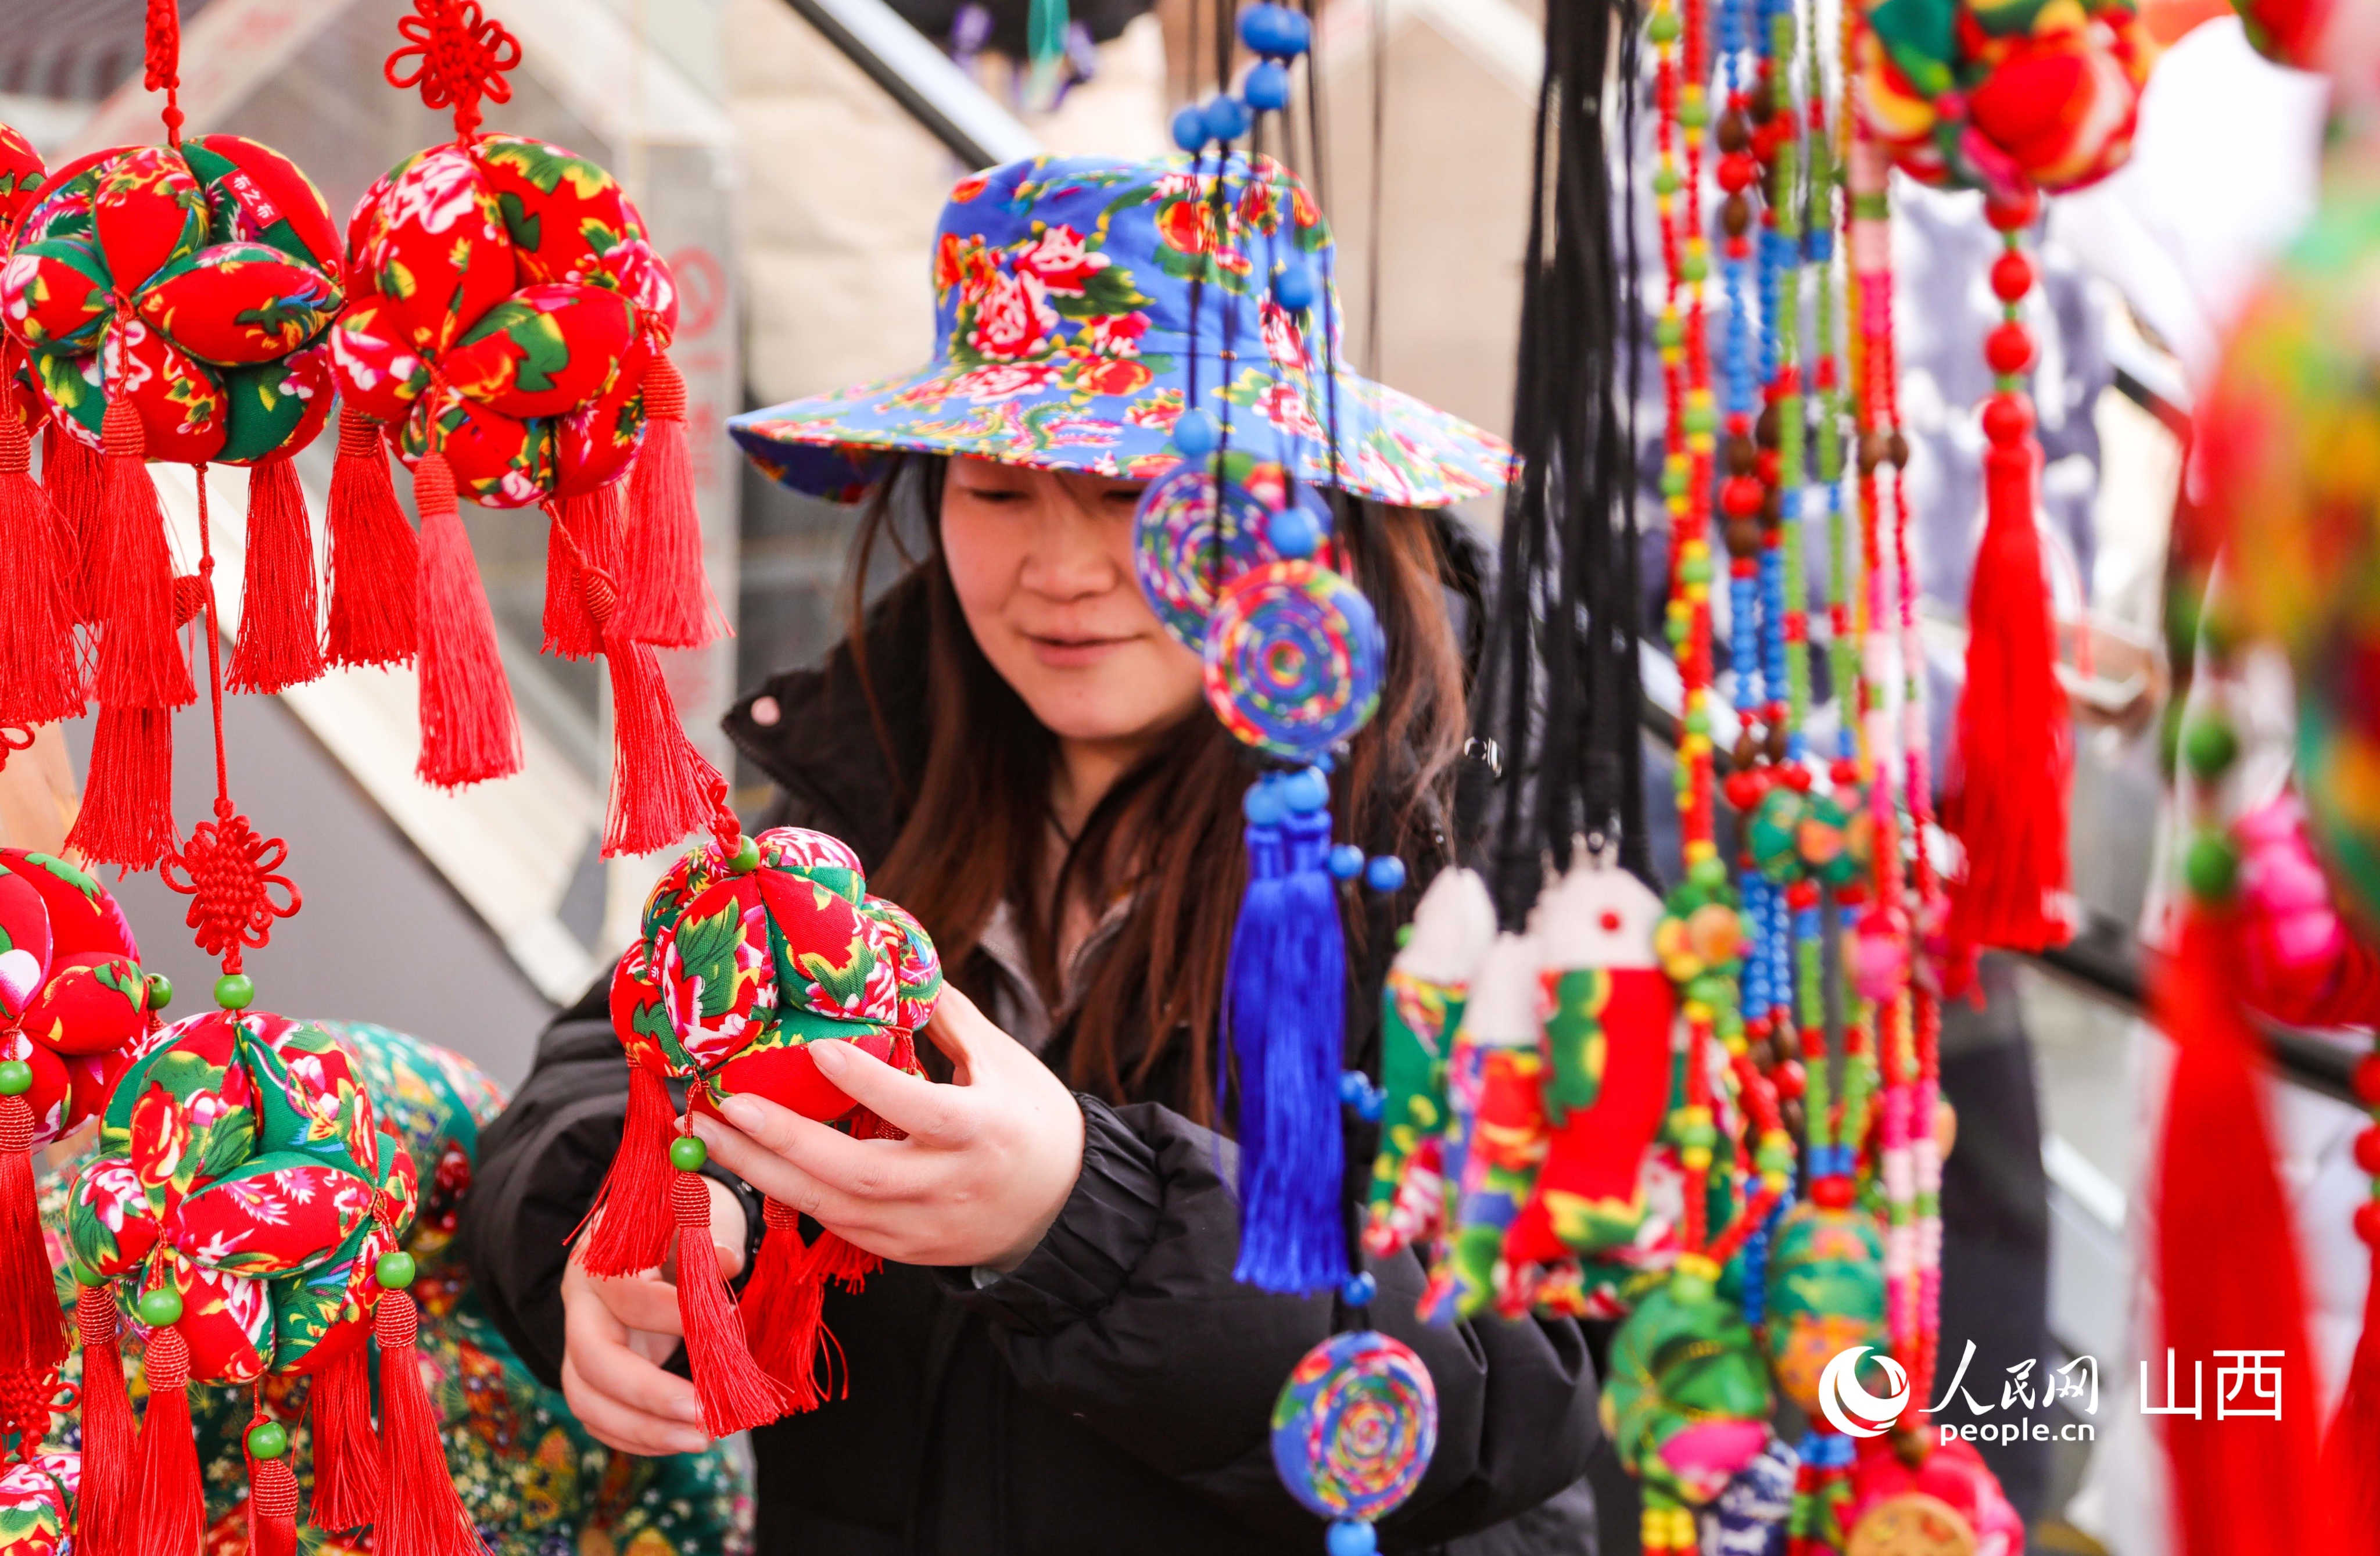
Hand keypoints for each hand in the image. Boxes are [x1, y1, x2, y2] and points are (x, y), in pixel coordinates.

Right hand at [559, 1181, 747, 1455]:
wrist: (647, 1248)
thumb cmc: (676, 1232)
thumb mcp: (694, 1223)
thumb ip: (707, 1241)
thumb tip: (727, 1262)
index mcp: (600, 1259)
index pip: (624, 1292)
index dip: (672, 1311)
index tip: (727, 1318)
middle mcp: (579, 1306)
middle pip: (593, 1358)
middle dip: (650, 1393)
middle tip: (706, 1413)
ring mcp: (576, 1346)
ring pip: (587, 1399)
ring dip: (645, 1429)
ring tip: (703, 1439)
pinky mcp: (586, 1379)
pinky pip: (598, 1419)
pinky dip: (639, 1438)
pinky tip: (681, 1441)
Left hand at [689, 985, 1085, 1273]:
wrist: (1065, 1209)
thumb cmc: (1035, 1122)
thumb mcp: (1005, 1062)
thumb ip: (949, 1019)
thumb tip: (899, 963)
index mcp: (981, 1131)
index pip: (918, 1109)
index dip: (867, 1082)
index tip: (816, 1047)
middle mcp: (948, 1186)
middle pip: (856, 1172)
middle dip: (783, 1141)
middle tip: (722, 1106)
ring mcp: (923, 1227)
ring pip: (833, 1209)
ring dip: (764, 1173)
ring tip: (709, 1135)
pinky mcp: (904, 1250)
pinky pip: (838, 1226)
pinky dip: (791, 1196)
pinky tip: (751, 1164)